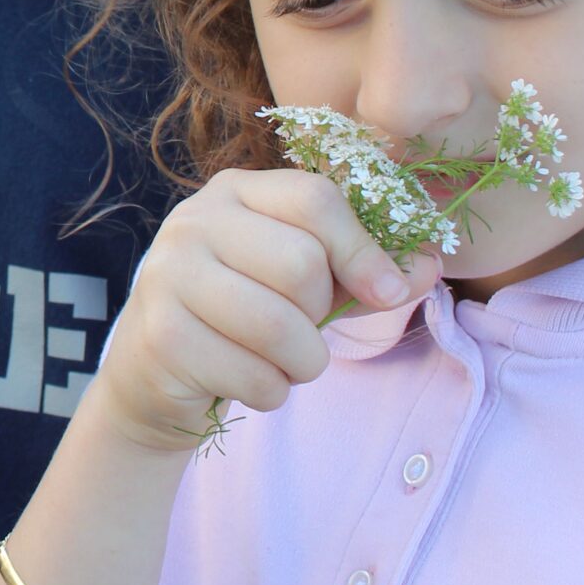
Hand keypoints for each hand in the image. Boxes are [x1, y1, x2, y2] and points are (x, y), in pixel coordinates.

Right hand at [93, 167, 433, 452]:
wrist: (153, 374)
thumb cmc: (242, 316)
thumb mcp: (304, 283)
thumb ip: (364, 269)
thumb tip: (430, 264)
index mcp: (235, 192)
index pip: (315, 199)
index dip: (363, 248)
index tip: (386, 292)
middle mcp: (193, 221)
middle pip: (301, 265)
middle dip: (321, 316)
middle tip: (304, 332)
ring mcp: (167, 275)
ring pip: (279, 326)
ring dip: (303, 363)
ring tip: (285, 364)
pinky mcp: (159, 335)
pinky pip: (252, 376)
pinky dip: (270, 392)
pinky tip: (247, 381)